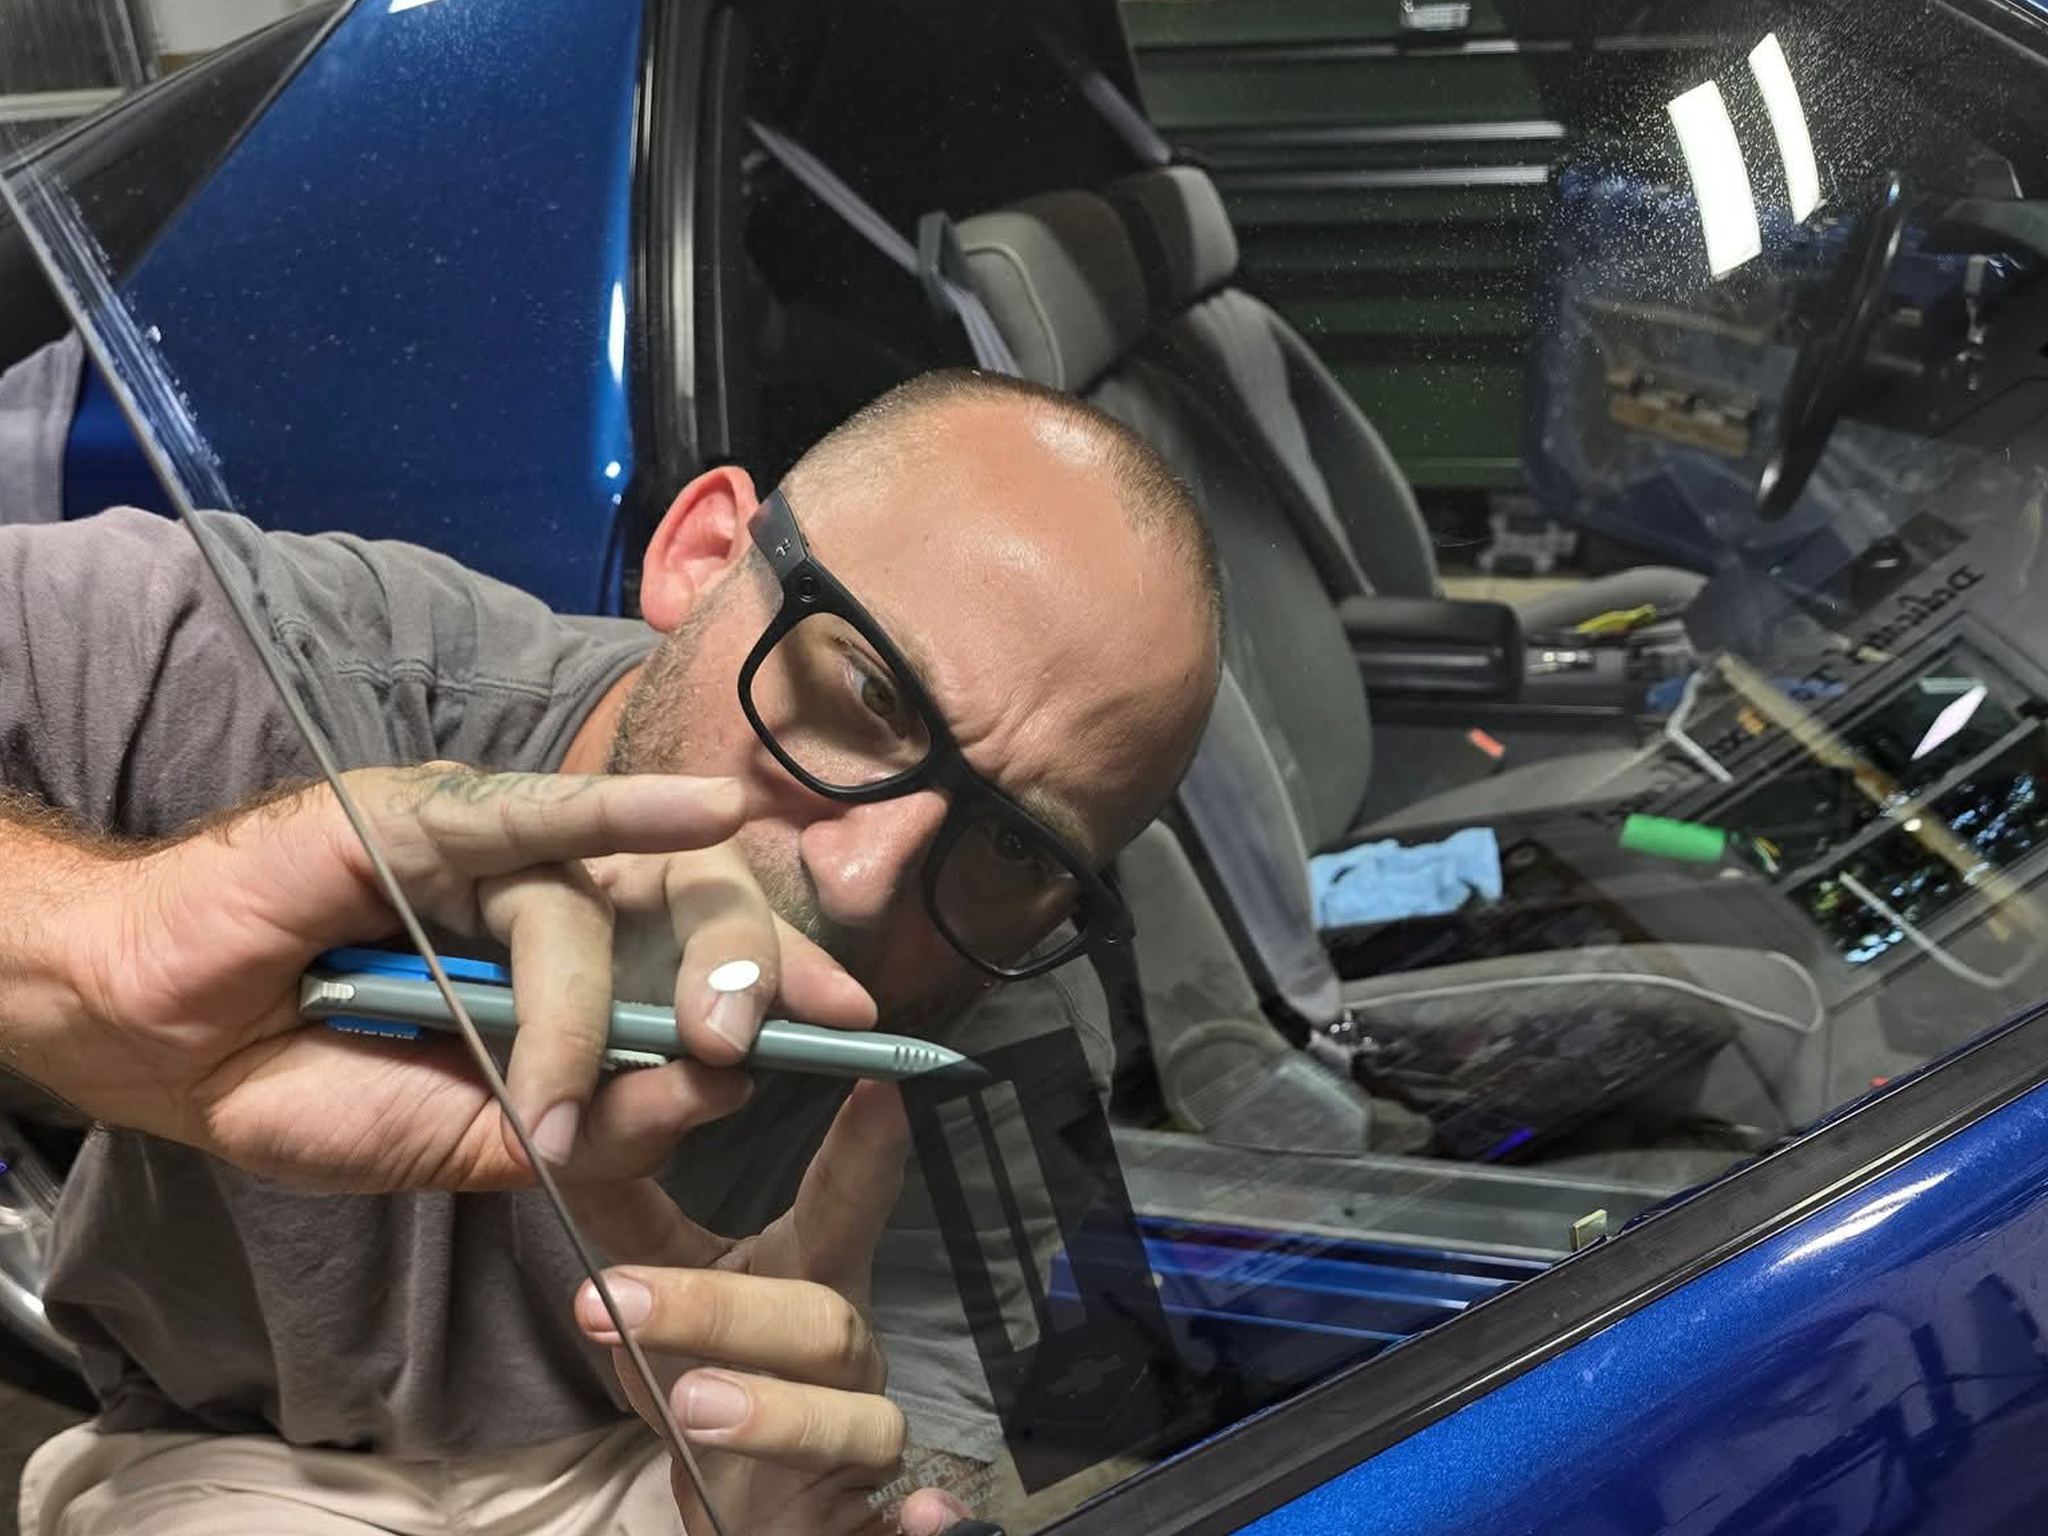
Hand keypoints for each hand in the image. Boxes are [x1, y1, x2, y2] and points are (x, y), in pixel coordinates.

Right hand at [35, 763, 874, 1190]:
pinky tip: (708, 809)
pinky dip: (623, 809)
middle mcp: (536, 896)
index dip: (773, 983)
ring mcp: (479, 853)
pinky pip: (533, 816)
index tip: (853, 1024)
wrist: (153, 1046)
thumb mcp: (461, 1139)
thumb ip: (579, 1122)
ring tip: (544, 1110)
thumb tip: (707, 1095)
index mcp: (557, 966)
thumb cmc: (303, 1085)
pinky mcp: (414, 820)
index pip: (689, 958)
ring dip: (580, 1019)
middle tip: (761, 1039)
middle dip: (738, 973)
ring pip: (584, 912)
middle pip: (673, 913)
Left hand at [569, 1083, 981, 1535]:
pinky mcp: (862, 1520)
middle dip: (723, 1308)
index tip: (874, 1083)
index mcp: (810, 1277)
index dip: (863, 1149)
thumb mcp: (663, 1288)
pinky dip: (921, 1524)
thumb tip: (563, 1130)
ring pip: (853, 1419)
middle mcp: (846, 1352)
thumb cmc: (710, 1374)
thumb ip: (621, 1211)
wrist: (752, 1514)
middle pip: (818, 1318)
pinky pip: (901, 1525)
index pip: (839, 1203)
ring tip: (692, 1407)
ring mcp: (859, 1437)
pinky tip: (930, 1515)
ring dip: (779, 1414)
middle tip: (618, 1301)